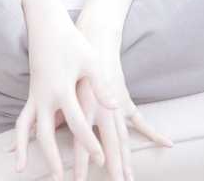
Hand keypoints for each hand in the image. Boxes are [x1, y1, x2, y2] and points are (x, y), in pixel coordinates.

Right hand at [4, 14, 120, 180]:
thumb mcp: (90, 61)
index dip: (91, 144)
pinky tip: (14, 151)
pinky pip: (22, 119)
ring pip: (28, 128)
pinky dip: (18, 136)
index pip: (78, 124)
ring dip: (27, 150)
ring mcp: (34, 95)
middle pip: (46, 134)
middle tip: (63, 180)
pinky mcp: (31, 93)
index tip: (103, 162)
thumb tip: (116, 107)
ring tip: (21, 171)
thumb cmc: (72, 42)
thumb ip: (101, 86)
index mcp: (62, 89)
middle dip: (54, 159)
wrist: (46, 24)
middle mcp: (44, 96)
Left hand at [71, 17, 173, 180]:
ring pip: (124, 138)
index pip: (84, 142)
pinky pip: (140, 121)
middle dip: (113, 166)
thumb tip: (35, 131)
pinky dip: (153, 134)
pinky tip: (168, 145)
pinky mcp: (124, 100)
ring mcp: (116, 105)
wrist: (94, 37)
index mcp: (86, 106)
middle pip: (111, 144)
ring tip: (130, 179)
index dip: (83, 162)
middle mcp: (103, 108)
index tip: (79, 180)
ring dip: (127, 159)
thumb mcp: (64, 85)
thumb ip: (56, 111)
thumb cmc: (73, 61)